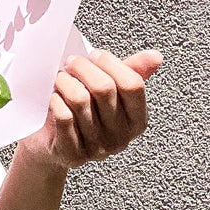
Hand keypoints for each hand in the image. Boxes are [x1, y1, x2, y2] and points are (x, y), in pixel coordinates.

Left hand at [20, 46, 163, 173]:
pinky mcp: (73, 154)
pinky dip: (55, 101)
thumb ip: (132, 72)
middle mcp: (121, 137)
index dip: (110, 63)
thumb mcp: (111, 90)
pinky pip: (64, 117)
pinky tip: (54, 98)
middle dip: (82, 67)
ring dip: (65, 82)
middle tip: (71, 62)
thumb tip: (156, 56)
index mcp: (137, 120)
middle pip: (104, 88)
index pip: (133, 84)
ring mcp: (97, 148)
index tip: (94, 55)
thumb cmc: (85, 111)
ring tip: (60, 78)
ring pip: (80, 100)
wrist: (53, 144)